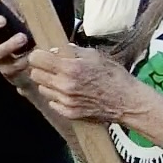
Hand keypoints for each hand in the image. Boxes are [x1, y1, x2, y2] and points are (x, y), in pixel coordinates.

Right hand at [0, 5, 34, 83]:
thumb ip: (9, 4)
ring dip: (8, 45)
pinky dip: (21, 62)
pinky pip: (11, 68)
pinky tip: (30, 55)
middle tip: (2, 19)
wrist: (18, 57)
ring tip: (22, 37)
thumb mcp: (8, 12)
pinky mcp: (6, 70)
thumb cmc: (11, 27)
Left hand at [25, 44, 146, 124]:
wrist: (127, 101)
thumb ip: (71, 51)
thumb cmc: (113, 76)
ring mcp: (65, 101)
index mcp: (70, 68)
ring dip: (48, 83)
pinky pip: (52, 101)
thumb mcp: (94, 55)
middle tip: (52, 67)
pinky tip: (69, 92)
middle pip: (35, 74)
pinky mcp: (69, 113)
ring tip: (63, 80)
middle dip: (41, 68)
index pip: (36, 59)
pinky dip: (56, 96)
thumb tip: (54, 50)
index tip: (42, 55)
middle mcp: (64, 85)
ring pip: (42, 89)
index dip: (38, 55)